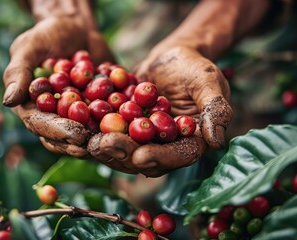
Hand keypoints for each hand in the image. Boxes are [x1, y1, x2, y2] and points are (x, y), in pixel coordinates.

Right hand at [3, 15, 113, 156]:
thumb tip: (8, 101)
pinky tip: (135, 125)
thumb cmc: (47, 35)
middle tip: (101, 144)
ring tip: (119, 141)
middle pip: (66, 138)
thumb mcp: (29, 47)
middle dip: (84, 144)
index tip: (76, 135)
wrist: (77, 28)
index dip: (60, 132)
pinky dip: (121, 124)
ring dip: (103, 140)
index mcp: (33, 108)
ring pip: (89, 135)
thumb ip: (18, 73)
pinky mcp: (99, 110)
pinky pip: (109, 120)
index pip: (43, 126)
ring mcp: (79, 116)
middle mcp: (55, 117)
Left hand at [88, 45, 231, 176]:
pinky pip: (111, 132)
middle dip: (124, 153)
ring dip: (106, 147)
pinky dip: (95, 131)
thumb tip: (217, 141)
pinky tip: (80, 127)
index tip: (140, 156)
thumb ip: (216, 109)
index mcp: (191, 142)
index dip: (159, 158)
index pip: (178, 156)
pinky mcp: (126, 128)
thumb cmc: (196, 67)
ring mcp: (144, 140)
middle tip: (103, 146)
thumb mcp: (209, 82)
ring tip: (89, 141)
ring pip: (124, 150)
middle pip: (145, 157)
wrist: (172, 57)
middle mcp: (166, 147)